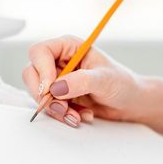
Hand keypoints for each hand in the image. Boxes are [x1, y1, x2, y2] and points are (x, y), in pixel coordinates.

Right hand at [23, 36, 142, 126]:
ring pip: (39, 94)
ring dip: (56, 109)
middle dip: (45, 95)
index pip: (40, 52)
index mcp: (69, 47)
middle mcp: (60, 61)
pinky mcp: (61, 97)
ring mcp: (58, 80)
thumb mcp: (104, 80)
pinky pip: (50, 107)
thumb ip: (81, 82)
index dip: (41, 70)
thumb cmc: (123, 83)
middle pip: (32, 74)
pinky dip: (63, 115)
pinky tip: (81, 116)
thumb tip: (56, 87)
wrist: (130, 102)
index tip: (50, 89)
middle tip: (62, 107)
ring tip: (76, 115)